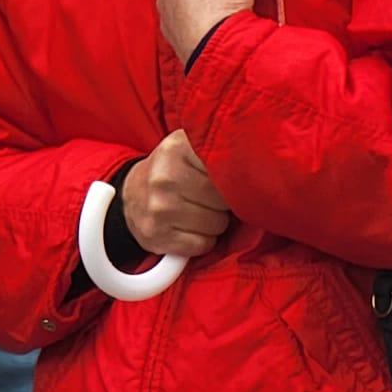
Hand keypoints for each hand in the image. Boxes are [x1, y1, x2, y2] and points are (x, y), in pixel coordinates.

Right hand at [120, 130, 230, 257]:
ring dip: (217, 222)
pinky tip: (193, 228)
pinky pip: (202, 245)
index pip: (227, 167)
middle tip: (215, 197)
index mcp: (177, 147)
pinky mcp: (155, 236)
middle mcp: (165, 177)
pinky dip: (204, 240)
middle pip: (224, 199)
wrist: (130, 195)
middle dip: (227, 202)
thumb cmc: (174, 169)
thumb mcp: (190, 147)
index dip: (236, 177)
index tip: (232, 177)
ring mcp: (158, 208)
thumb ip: (221, 148)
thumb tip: (260, 167)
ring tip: (203, 211)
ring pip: (217, 224)